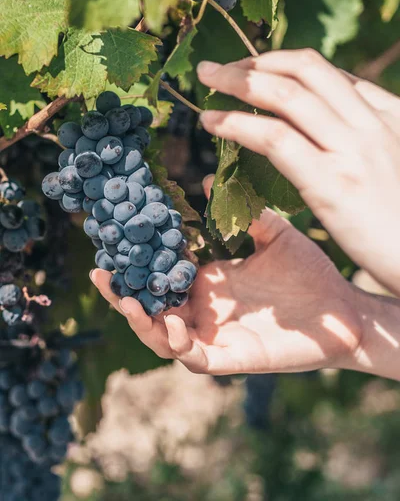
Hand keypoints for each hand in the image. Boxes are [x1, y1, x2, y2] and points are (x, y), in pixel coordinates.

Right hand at [91, 177, 361, 375]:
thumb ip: (240, 214)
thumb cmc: (310, 271)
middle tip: (102, 275)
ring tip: (130, 302)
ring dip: (142, 323)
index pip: (161, 273)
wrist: (343, 307)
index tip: (113, 244)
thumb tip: (208, 182)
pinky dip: (178, 345)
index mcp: (208, 279)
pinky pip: (195, 358)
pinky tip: (173, 325)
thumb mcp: (272, 234)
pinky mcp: (232, 357)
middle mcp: (204, 308)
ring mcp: (215, 334)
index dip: (136, 264)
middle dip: (123, 295)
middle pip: (151, 307)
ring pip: (163, 337)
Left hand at [197, 50, 399, 295]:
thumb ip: (360, 137)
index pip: (327, 72)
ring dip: (237, 81)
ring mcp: (353, 151)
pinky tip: (211, 121)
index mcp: (388, 115)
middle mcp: (371, 124)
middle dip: (254, 61)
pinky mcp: (332, 183)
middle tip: (217, 67)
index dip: (280, 61)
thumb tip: (313, 125)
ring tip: (206, 80)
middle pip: (304, 69)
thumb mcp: (389, 162)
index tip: (250, 67)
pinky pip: (275, 138)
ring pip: (285, 95)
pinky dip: (236, 123)